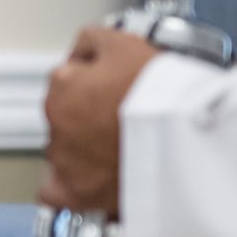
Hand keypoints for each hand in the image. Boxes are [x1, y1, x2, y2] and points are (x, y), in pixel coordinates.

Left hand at [39, 28, 161, 215]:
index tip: (114, 87)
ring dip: (86, 149)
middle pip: (66, 116)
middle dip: (89, 116)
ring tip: (123, 148)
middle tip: (123, 118)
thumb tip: (80, 50)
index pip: (67, 79)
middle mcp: (56, 124)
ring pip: (65, 152)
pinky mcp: (79, 194)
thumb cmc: (158, 93)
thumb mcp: (124, 42)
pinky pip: (57, 194)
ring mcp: (65, 161)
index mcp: (62, 86)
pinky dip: (72, 187)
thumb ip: (92, 41)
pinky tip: (91, 180)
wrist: (181, 141)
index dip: (95, 80)